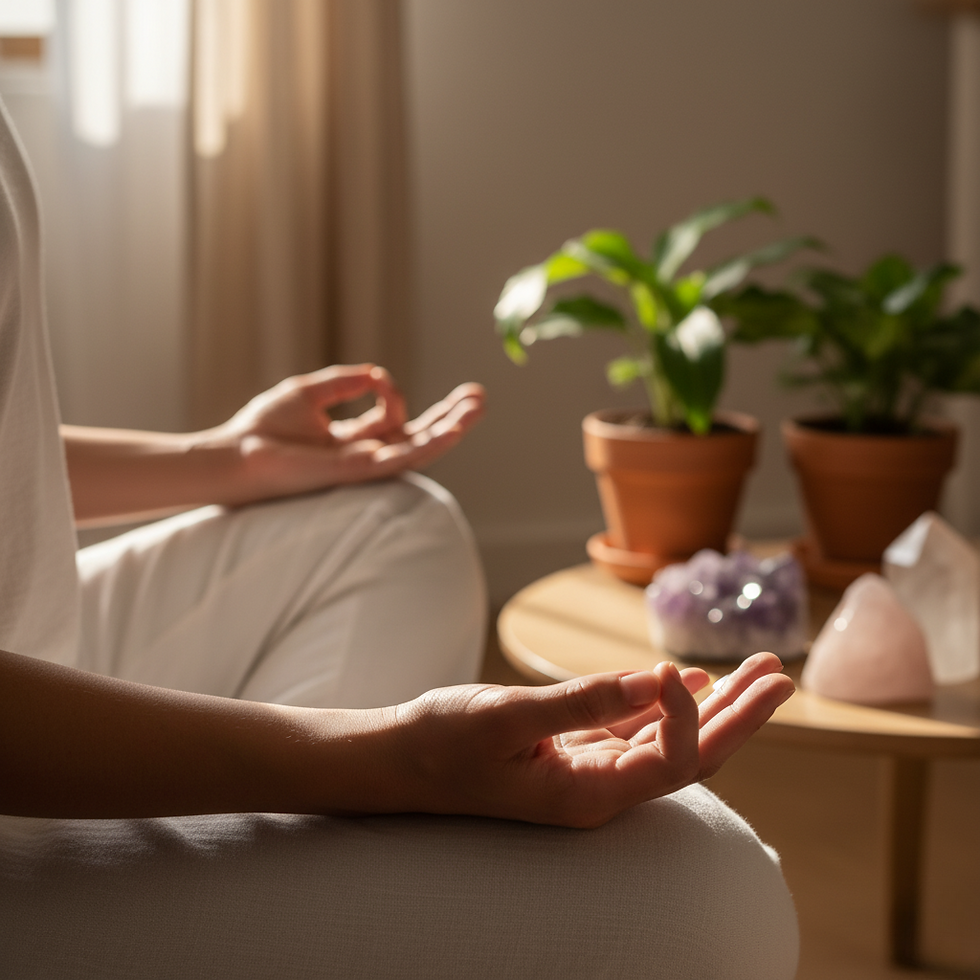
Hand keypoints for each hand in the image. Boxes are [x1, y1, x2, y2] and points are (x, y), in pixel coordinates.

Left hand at [208, 364, 484, 502]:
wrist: (235, 455)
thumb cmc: (262, 428)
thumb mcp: (309, 392)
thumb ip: (345, 383)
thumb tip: (379, 375)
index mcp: (352, 439)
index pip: (394, 421)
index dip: (398, 395)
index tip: (378, 378)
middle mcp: (364, 455)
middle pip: (418, 436)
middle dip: (450, 416)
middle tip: (480, 397)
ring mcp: (364, 466)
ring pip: (419, 449)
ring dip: (452, 428)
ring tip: (479, 407)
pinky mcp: (358, 472)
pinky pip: (401, 459)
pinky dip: (429, 445)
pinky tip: (452, 431)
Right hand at [383, 652, 793, 827]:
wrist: (396, 762)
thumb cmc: (441, 743)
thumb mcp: (507, 718)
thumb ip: (584, 702)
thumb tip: (658, 680)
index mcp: (589, 798)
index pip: (671, 761)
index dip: (689, 716)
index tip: (672, 668)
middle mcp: (599, 792)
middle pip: (690, 756)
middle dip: (740, 715)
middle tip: (783, 675)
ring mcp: (587, 773)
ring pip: (667, 740)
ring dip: (712, 704)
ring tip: (756, 672)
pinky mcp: (572, 753)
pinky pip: (634, 730)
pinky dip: (664, 704)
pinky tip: (687, 682)